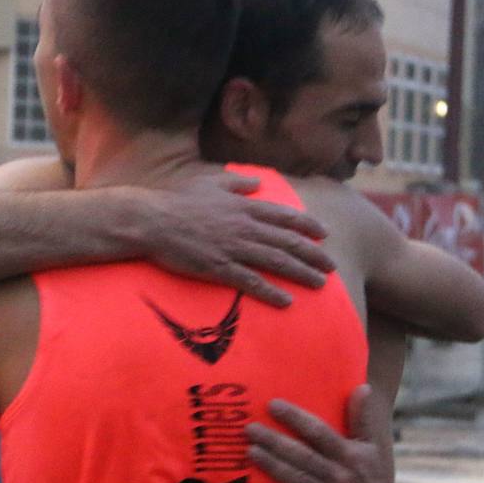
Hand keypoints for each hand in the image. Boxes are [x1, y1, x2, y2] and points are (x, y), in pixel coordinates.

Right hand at [134, 173, 334, 307]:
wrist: (151, 220)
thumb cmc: (176, 199)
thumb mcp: (209, 181)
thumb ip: (236, 182)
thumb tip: (256, 181)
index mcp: (243, 206)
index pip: (284, 216)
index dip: (308, 225)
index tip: (325, 234)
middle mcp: (245, 227)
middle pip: (288, 242)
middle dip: (313, 254)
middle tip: (332, 265)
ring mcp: (234, 248)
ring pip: (276, 262)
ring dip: (301, 273)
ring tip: (320, 284)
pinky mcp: (219, 268)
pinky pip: (251, 282)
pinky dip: (271, 292)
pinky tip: (287, 301)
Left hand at [245, 384, 401, 482]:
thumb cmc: (372, 480)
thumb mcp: (372, 448)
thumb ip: (363, 419)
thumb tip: (363, 387)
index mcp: (348, 455)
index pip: (318, 433)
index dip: (295, 418)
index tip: (273, 405)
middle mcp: (337, 476)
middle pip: (302, 455)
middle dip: (274, 441)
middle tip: (250, 428)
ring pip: (296, 480)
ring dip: (273, 467)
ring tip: (250, 452)